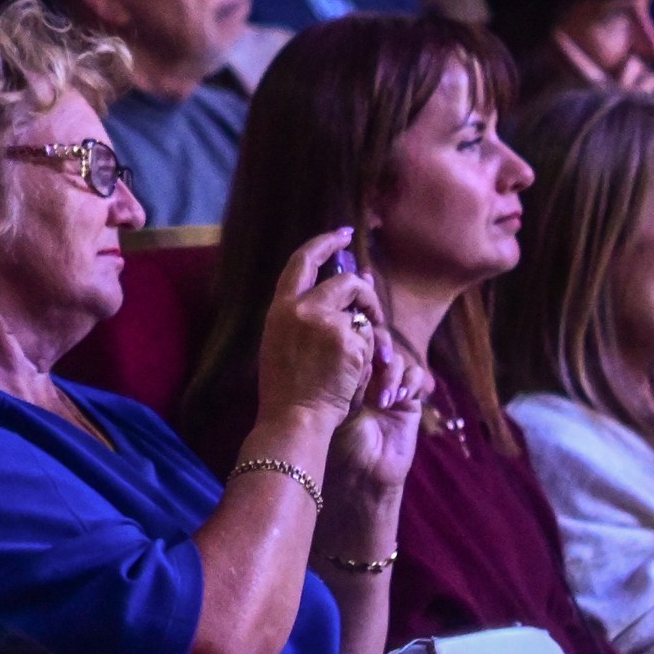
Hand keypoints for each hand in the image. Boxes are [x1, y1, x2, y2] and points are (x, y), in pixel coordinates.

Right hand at [255, 229, 376, 431]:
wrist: (294, 420)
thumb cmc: (288, 390)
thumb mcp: (283, 343)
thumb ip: (306, 314)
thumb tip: (352, 282)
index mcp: (280, 309)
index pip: (301, 260)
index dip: (324, 242)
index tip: (344, 234)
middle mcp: (301, 309)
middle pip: (345, 282)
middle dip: (366, 295)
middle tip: (373, 315)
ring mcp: (326, 324)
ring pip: (362, 314)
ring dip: (369, 332)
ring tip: (361, 358)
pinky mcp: (348, 341)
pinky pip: (369, 339)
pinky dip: (369, 356)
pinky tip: (354, 375)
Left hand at [323, 341, 426, 506]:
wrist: (363, 474)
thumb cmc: (341, 444)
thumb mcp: (341, 406)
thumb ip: (352, 378)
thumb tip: (363, 351)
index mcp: (345, 375)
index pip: (356, 344)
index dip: (361, 336)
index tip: (360, 338)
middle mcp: (368, 378)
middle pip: (380, 345)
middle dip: (381, 347)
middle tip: (379, 358)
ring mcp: (389, 388)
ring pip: (398, 360)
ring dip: (393, 373)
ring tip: (383, 399)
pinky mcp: (410, 401)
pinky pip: (415, 377)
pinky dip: (409, 382)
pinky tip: (399, 398)